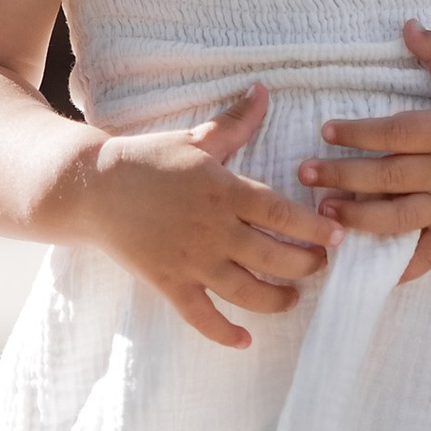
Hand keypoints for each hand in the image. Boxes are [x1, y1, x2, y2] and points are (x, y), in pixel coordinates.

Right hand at [68, 81, 332, 347]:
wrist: (93, 188)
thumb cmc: (147, 160)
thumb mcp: (195, 139)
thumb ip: (235, 123)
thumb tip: (264, 90)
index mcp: (225, 192)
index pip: (282, 213)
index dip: (314, 229)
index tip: (337, 236)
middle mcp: (214, 229)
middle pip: (274, 257)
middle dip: (306, 266)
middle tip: (320, 265)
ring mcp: (191, 260)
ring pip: (247, 292)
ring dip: (277, 300)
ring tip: (292, 298)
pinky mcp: (169, 283)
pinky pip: (201, 317)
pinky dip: (224, 333)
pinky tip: (245, 340)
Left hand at [297, 23, 430, 283]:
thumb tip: (406, 26)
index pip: (396, 134)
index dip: (358, 133)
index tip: (326, 131)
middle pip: (388, 177)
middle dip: (342, 176)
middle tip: (303, 174)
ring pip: (400, 218)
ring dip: (359, 217)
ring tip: (324, 214)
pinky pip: (430, 255)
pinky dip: (402, 268)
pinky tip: (370, 271)